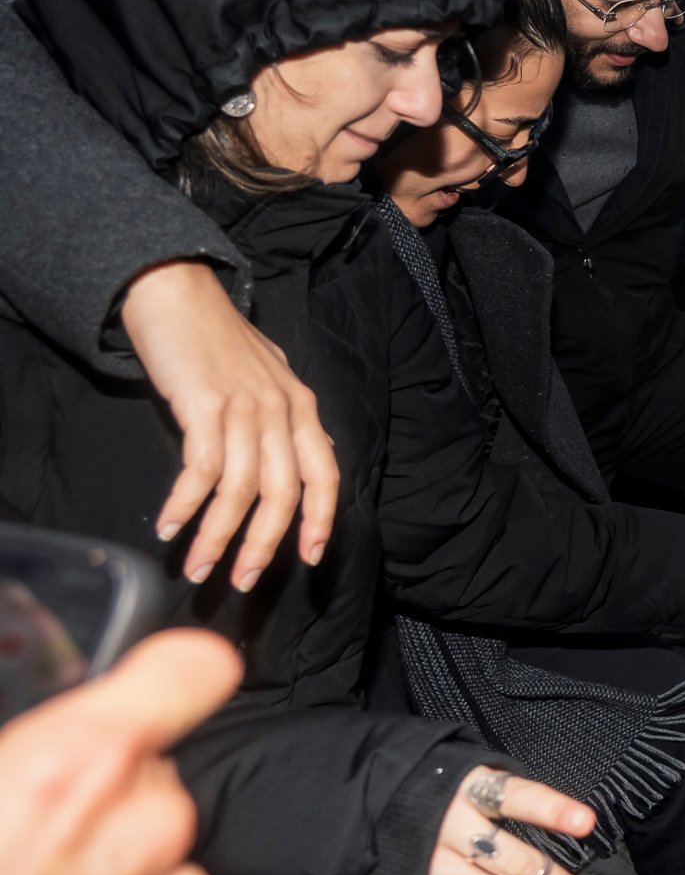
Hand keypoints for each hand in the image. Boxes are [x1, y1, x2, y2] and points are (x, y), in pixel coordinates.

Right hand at [0, 629, 241, 874]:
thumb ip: (26, 751)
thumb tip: (44, 742)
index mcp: (80, 764)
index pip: (193, 672)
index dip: (171, 679)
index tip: (158, 686)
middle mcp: (147, 826)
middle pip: (155, 781)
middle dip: (106, 804)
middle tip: (30, 845)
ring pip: (161, 858)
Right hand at [122, 260, 339, 591]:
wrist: (178, 293)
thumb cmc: (219, 341)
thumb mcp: (269, 377)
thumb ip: (286, 419)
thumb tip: (304, 461)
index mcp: (302, 406)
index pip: (326, 473)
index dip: (322, 519)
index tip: (311, 558)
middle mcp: (281, 409)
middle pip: (284, 493)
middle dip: (264, 544)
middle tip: (243, 582)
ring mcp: (244, 406)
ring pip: (240, 490)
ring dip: (217, 536)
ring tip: (197, 566)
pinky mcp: (203, 404)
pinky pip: (200, 470)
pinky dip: (184, 504)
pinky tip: (168, 525)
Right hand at [426, 768, 596, 874]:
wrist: (355, 802)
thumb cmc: (422, 783)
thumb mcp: (459, 766)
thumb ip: (499, 788)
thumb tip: (552, 811)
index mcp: (462, 786)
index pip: (514, 796)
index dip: (551, 810)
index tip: (586, 823)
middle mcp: (445, 826)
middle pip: (510, 859)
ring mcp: (427, 864)